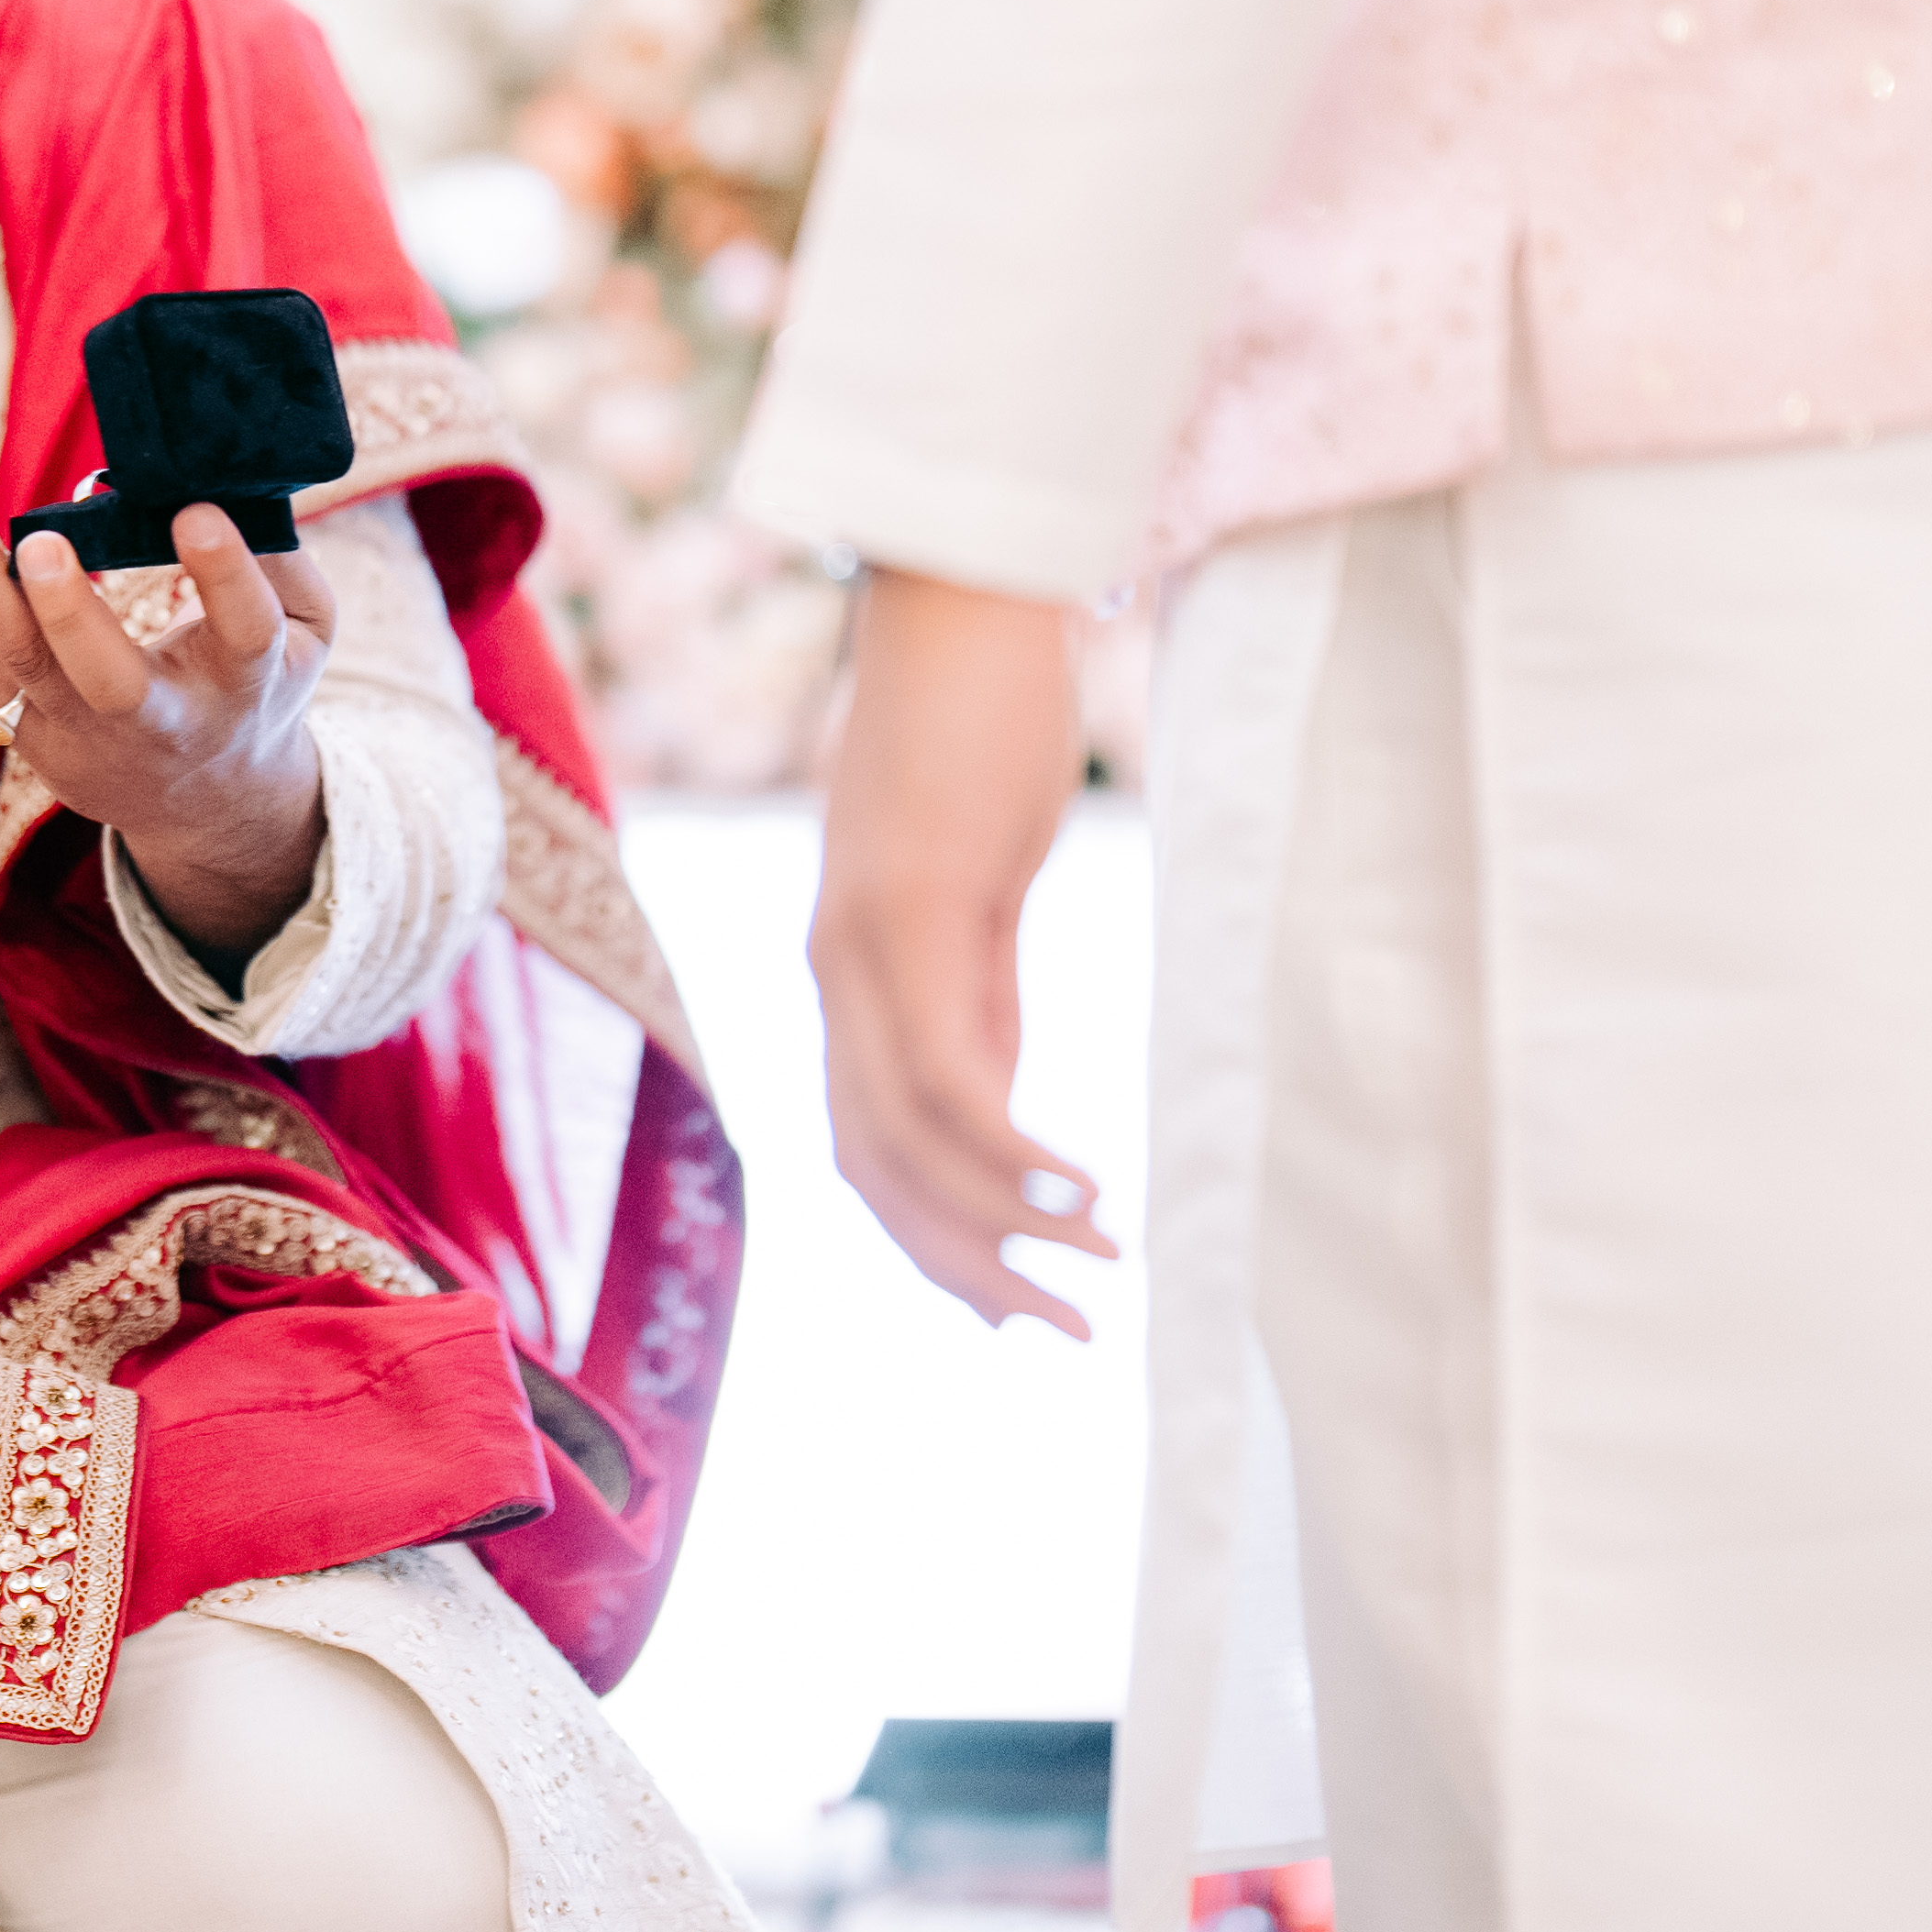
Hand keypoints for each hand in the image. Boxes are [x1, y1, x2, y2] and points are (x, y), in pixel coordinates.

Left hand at [0, 493, 328, 946]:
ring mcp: (87, 737)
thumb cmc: (255, 687)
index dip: (224, 575)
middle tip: (41, 539)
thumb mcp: (305, 634)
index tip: (194, 514)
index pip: (243, 633)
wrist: (208, 804)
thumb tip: (227, 483)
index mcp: (244, 685)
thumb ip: (282, 563)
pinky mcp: (34, 737)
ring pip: (25, 670)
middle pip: (108, 680)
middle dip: (69, 612)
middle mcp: (163, 722)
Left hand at [808, 567, 1114, 1336]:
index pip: (867, 1148)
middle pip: (876, 1172)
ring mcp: (863, 943)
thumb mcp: (979, 884)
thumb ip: (977, 988)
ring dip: (1004, 1229)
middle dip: (966, 1271)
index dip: (933, 1244)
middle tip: (1059, 1338)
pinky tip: (1084, 1193)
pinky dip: (1012, 1155)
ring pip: (911, 1142)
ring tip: (1097, 1277)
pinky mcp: (912, 909)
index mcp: (850, 968)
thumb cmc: (982, 721)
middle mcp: (834, 968)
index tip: (1012, 1308)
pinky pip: (949, 1074)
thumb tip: (996, 1094)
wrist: (963, 594)